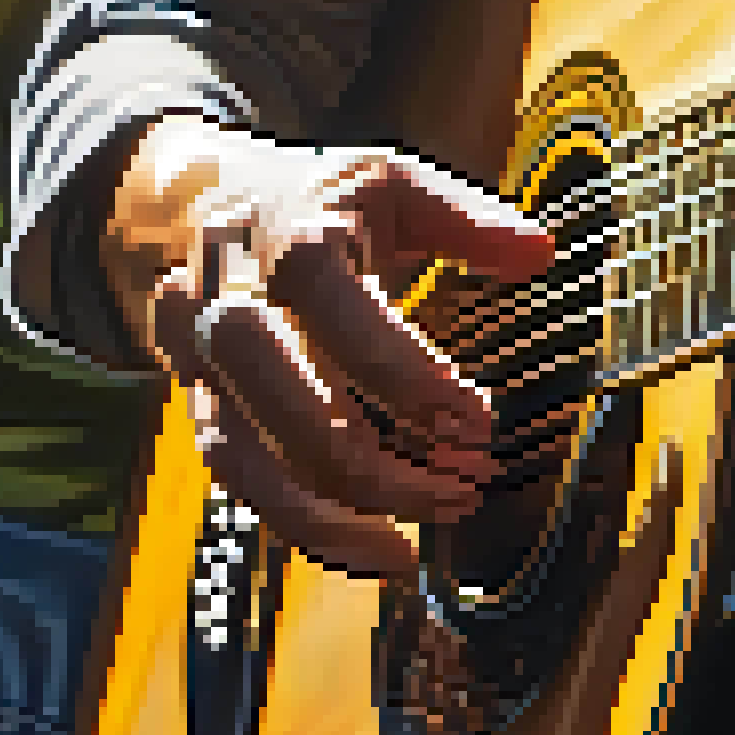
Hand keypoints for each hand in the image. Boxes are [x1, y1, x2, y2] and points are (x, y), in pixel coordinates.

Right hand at [104, 114, 554, 577]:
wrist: (198, 202)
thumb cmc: (321, 201)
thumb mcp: (389, 182)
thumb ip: (464, 215)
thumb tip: (542, 252)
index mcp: (286, 233)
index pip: (341, 315)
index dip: (409, 376)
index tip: (481, 422)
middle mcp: (225, 295)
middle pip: (280, 394)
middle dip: (369, 461)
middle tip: (460, 492)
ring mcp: (196, 355)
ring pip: (243, 452)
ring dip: (328, 514)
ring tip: (411, 553)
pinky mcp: (192, 400)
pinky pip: (234, 476)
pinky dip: (299, 522)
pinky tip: (371, 549)